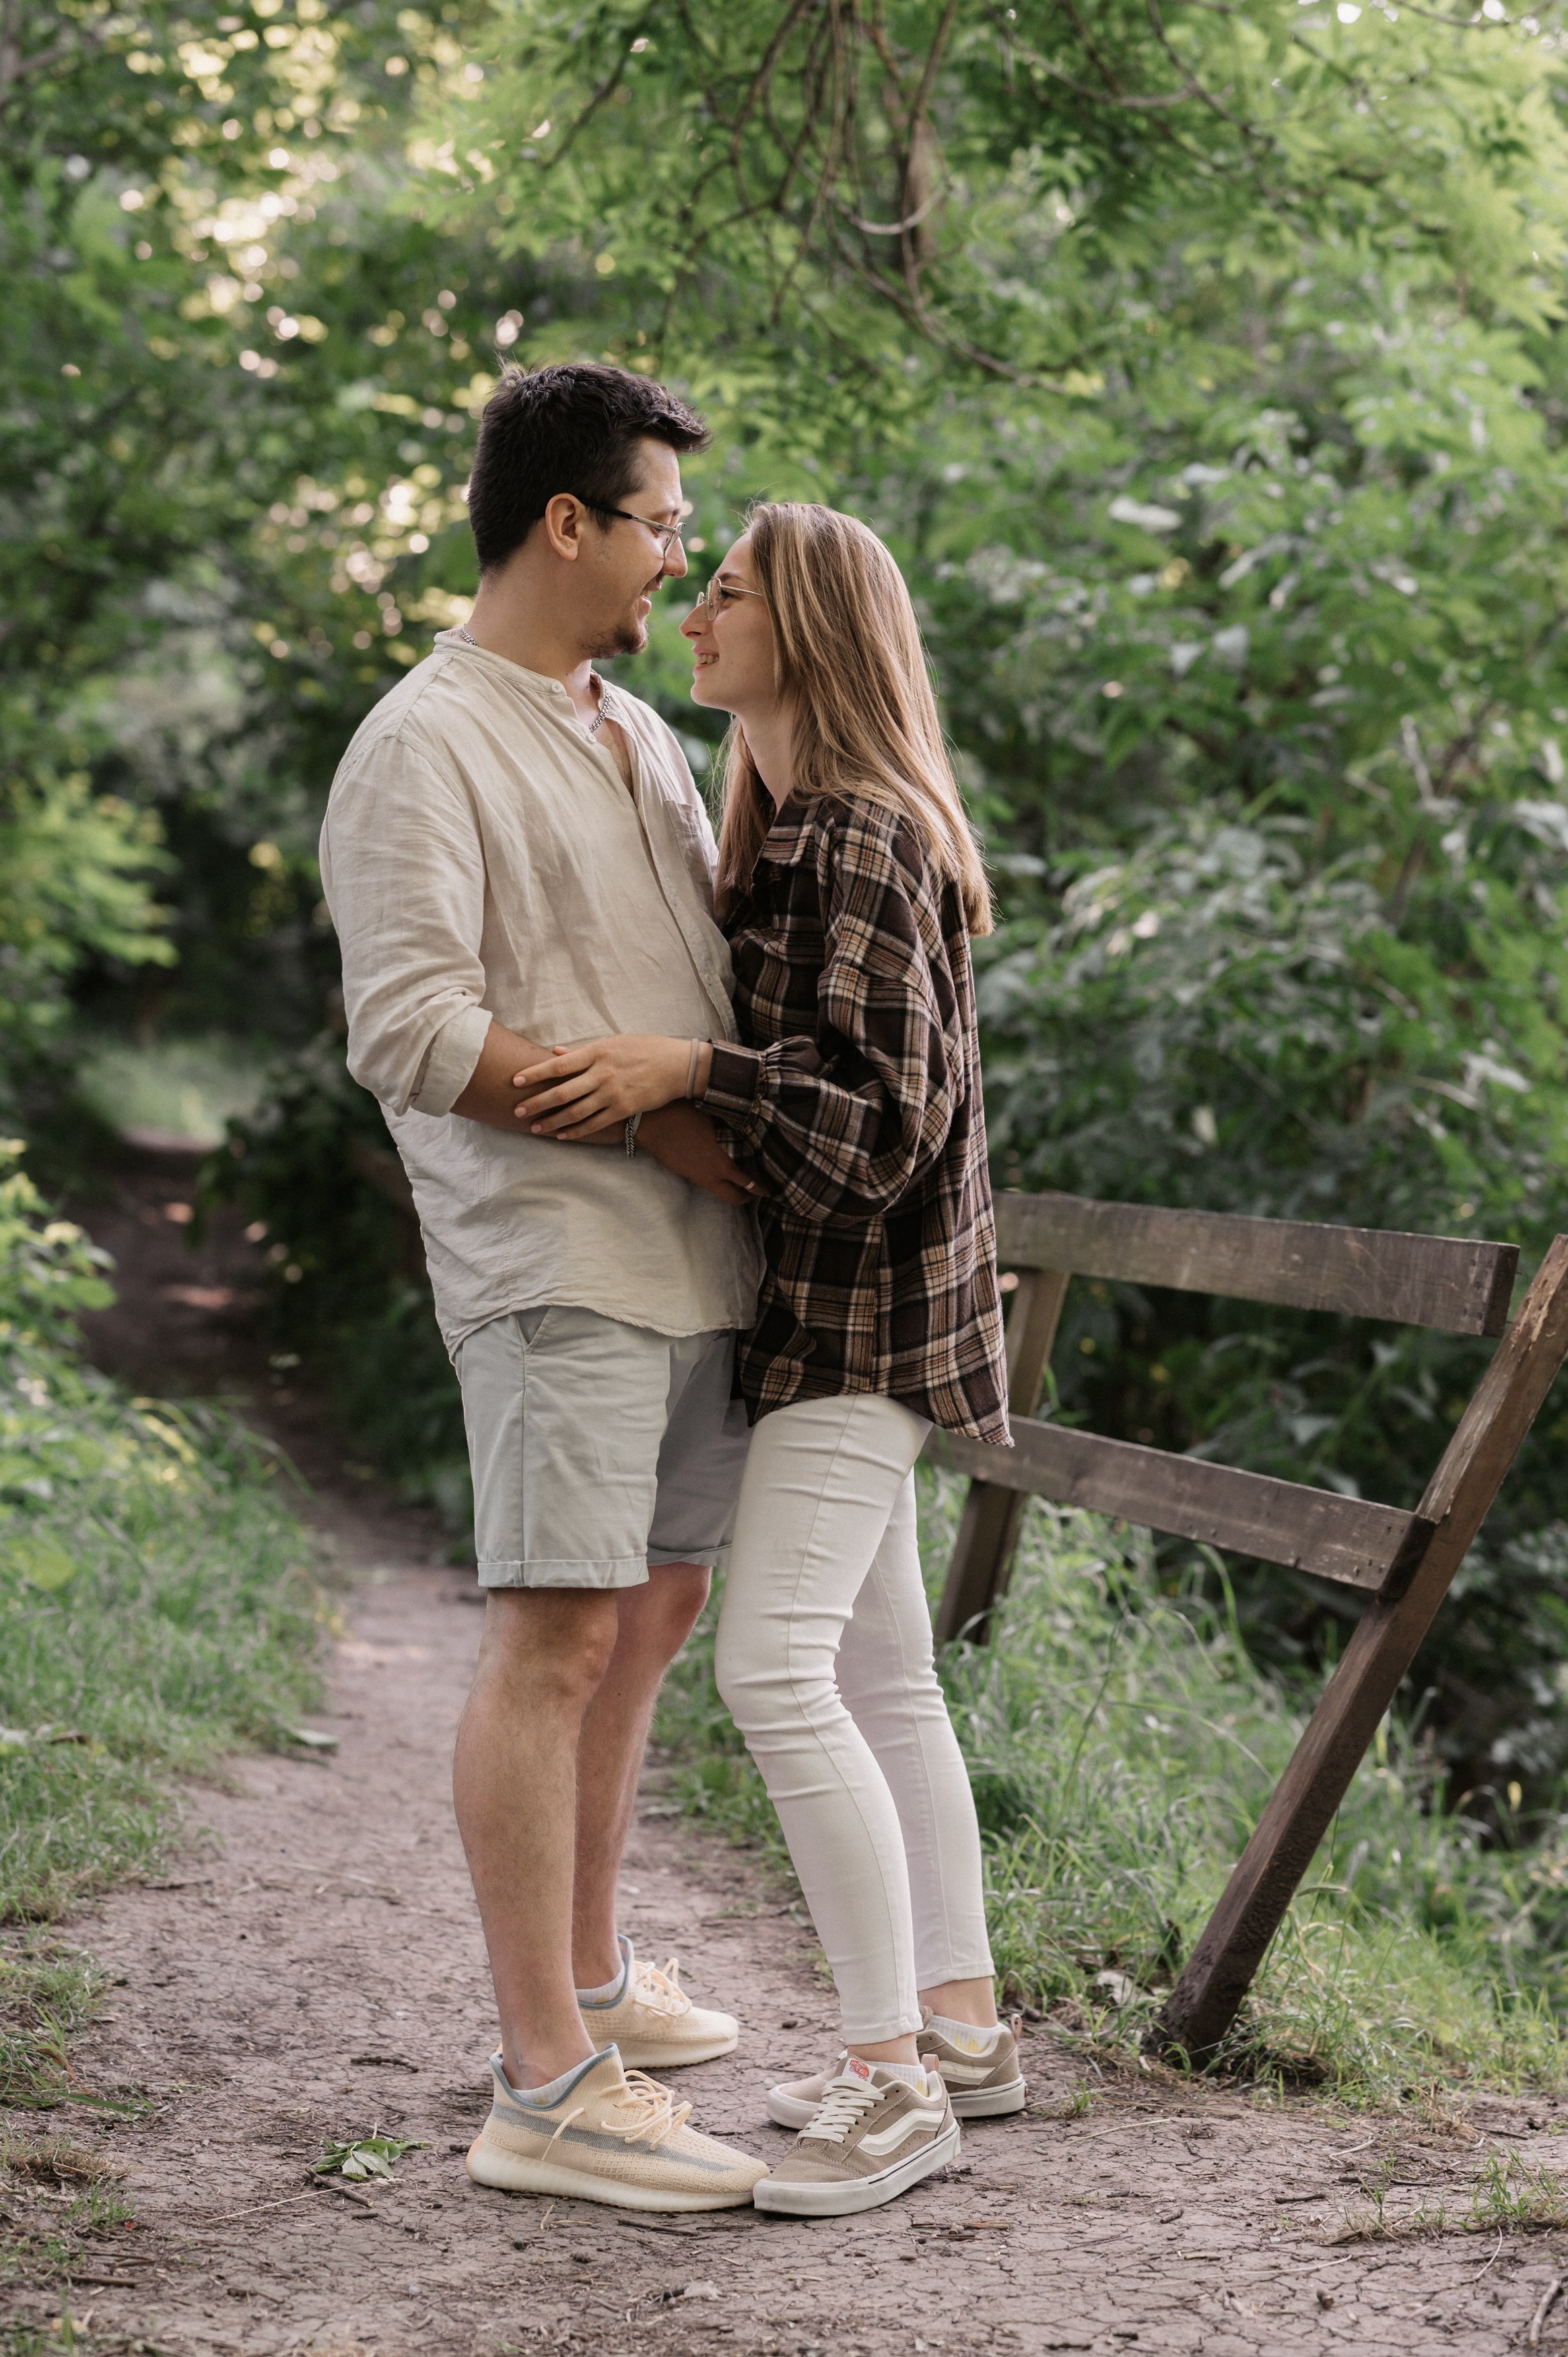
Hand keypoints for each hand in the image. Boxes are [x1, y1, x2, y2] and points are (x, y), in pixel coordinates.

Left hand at [512, 1035, 710, 1138]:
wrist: (678, 1066)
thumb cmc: (644, 1049)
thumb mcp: (613, 1042)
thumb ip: (582, 1051)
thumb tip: (555, 1053)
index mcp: (597, 1052)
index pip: (559, 1065)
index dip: (535, 1073)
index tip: (516, 1080)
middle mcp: (602, 1074)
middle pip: (562, 1092)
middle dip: (537, 1103)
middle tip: (518, 1112)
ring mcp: (613, 1093)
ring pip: (575, 1112)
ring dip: (552, 1122)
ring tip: (535, 1129)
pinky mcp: (623, 1109)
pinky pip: (594, 1124)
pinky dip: (576, 1131)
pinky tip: (561, 1135)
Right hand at [637, 1105, 766, 1206]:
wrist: (648, 1122)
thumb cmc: (682, 1114)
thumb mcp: (713, 1116)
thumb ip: (732, 1125)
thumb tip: (749, 1123)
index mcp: (720, 1162)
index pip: (746, 1183)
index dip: (760, 1188)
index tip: (770, 1190)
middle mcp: (709, 1174)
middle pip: (732, 1198)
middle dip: (746, 1197)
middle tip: (756, 1190)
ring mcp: (694, 1175)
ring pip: (717, 1191)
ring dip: (730, 1188)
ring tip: (739, 1179)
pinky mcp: (684, 1171)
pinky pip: (705, 1180)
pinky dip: (716, 1179)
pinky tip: (718, 1165)